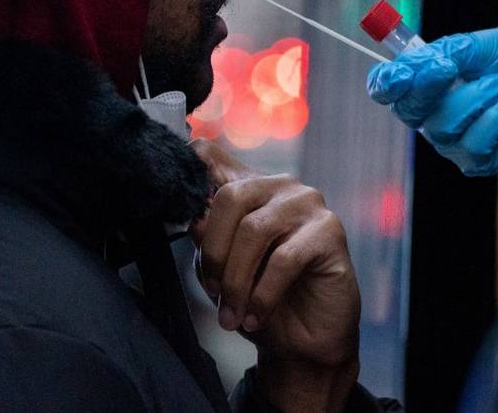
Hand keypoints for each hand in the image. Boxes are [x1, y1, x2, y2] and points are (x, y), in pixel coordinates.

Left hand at [189, 139, 359, 412]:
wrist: (303, 341)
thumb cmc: (260, 299)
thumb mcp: (222, 268)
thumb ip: (208, 236)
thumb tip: (194, 217)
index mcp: (249, 188)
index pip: (211, 157)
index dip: (188, 163)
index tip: (167, 192)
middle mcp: (281, 186)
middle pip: (231, 196)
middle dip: (214, 252)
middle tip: (213, 293)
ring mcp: (309, 204)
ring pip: (256, 229)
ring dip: (237, 280)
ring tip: (234, 314)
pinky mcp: (330, 231)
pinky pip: (285, 258)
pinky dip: (263, 294)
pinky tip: (257, 315)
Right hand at [366, 13, 497, 175]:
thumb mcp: (481, 45)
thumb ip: (445, 52)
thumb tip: (413, 64)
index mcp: (428, 85)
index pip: (389, 91)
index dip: (386, 84)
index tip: (398, 74)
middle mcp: (435, 117)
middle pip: (410, 112)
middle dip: (431, 87)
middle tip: (452, 66)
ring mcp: (456, 142)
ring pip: (444, 127)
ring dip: (478, 98)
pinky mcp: (481, 161)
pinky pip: (473, 146)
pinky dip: (495, 120)